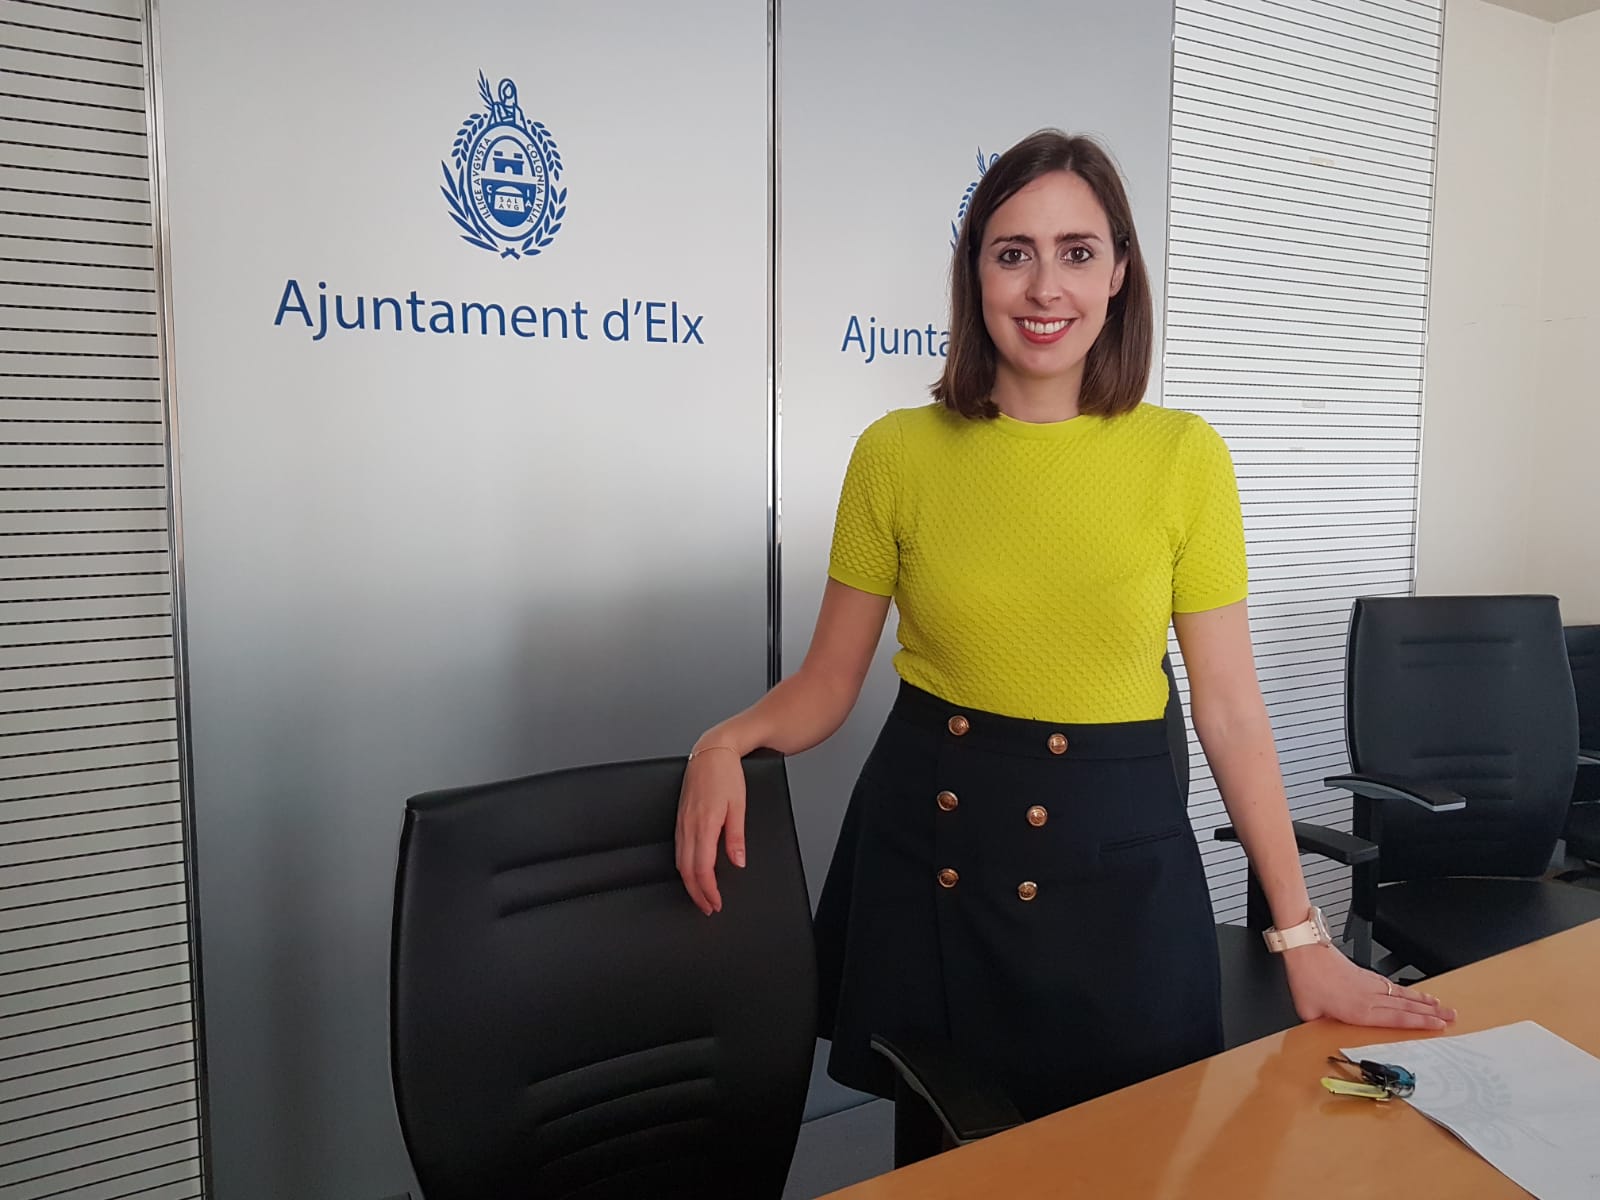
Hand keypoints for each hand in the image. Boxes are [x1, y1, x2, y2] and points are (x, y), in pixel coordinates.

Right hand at [674, 746, 745, 914]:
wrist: (712, 752)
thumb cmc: (727, 775)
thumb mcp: (739, 806)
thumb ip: (736, 837)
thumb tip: (737, 861)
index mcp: (705, 824)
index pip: (703, 868)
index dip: (708, 890)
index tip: (716, 902)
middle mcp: (689, 826)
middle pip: (687, 871)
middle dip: (697, 893)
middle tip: (708, 907)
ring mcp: (682, 823)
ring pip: (679, 862)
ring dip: (689, 883)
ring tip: (701, 895)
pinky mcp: (680, 819)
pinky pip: (678, 849)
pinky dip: (684, 867)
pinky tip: (691, 872)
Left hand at [1283, 943, 1457, 1029]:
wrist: (1304, 950)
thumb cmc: (1306, 980)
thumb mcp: (1309, 1012)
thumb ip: (1322, 1027)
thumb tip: (1322, 1035)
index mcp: (1358, 1011)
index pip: (1396, 1019)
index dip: (1420, 1023)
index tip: (1438, 1026)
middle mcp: (1369, 997)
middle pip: (1406, 1007)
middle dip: (1431, 1013)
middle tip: (1452, 1017)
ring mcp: (1369, 984)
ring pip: (1402, 995)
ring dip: (1423, 1001)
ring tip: (1441, 1005)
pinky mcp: (1364, 974)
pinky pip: (1391, 985)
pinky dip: (1406, 990)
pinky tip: (1413, 994)